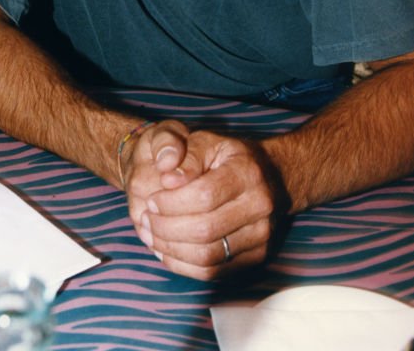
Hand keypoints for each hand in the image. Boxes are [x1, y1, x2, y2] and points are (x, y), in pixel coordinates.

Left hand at [125, 124, 282, 279]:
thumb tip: (167, 179)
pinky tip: (165, 250)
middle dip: (166, 227)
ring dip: (171, 249)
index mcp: (247, 172)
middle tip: (146, 219)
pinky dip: (183, 265)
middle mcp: (260, 206)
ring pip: (208, 256)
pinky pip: (213, 272)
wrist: (268, 174)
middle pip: (205, 230)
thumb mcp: (205, 141)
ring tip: (150, 234)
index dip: (172, 202)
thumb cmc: (226, 156)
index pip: (205, 195)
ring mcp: (261, 235)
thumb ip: (185, 156)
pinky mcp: (256, 256)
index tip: (152, 200)